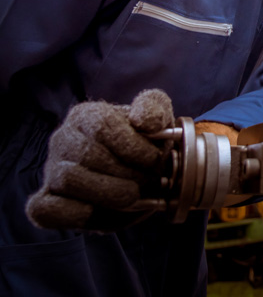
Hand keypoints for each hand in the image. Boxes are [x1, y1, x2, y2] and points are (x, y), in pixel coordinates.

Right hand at [26, 89, 173, 230]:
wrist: (141, 175)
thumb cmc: (147, 142)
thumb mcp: (157, 116)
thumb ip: (153, 109)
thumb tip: (144, 121)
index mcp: (86, 115)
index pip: (103, 126)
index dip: (132, 146)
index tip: (154, 160)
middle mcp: (63, 140)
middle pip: (88, 155)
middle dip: (126, 172)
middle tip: (149, 180)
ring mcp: (51, 172)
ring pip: (69, 179)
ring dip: (109, 192)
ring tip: (134, 194)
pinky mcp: (44, 203)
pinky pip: (47, 210)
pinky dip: (77, 214)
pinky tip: (102, 210)